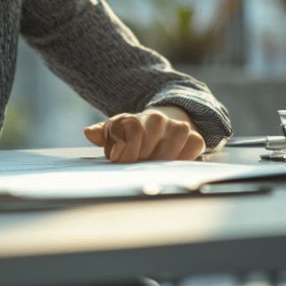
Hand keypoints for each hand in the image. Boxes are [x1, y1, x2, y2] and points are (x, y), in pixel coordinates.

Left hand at [83, 107, 204, 162]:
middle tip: (137, 166)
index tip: (120, 160)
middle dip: (141, 163)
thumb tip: (90, 132)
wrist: (160, 128)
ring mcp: (178, 128)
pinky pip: (191, 153)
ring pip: (170, 154)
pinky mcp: (196, 139)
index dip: (126, 151)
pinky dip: (181, 161)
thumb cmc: (131, 137)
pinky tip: (171, 165)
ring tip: (152, 166)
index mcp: (133, 119)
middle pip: (150, 149)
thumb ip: (103, 134)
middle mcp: (157, 119)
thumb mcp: (114, 135)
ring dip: (160, 165)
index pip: (133, 130)